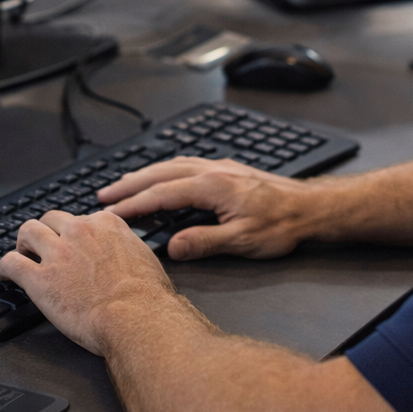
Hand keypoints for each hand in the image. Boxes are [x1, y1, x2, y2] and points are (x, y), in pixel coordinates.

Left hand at [0, 210, 183, 355]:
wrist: (137, 319)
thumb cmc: (148, 299)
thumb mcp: (145, 260)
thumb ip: (128, 251)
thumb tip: (129, 260)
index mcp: (106, 225)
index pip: (80, 219)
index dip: (72, 234)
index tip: (71, 245)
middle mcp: (79, 232)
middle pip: (50, 219)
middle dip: (45, 232)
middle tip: (42, 248)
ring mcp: (58, 253)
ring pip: (27, 231)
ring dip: (23, 243)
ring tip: (22, 255)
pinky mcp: (39, 278)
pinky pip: (10, 262)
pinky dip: (3, 267)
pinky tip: (4, 275)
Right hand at [98, 156, 321, 260]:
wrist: (309, 208)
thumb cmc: (281, 225)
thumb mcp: (242, 241)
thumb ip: (204, 242)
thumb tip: (172, 247)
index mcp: (211, 187)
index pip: (161, 195)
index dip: (133, 206)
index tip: (110, 214)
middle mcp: (211, 171)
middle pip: (159, 174)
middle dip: (129, 185)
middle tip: (103, 196)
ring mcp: (219, 167)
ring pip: (171, 166)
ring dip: (144, 175)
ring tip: (123, 185)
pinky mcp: (226, 170)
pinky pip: (185, 164)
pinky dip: (165, 169)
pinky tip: (162, 175)